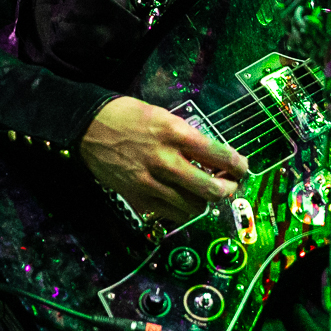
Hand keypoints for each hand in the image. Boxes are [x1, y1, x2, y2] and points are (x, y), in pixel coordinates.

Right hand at [79, 96, 249, 222]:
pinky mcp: (138, 199)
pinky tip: (178, 196)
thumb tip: (213, 158)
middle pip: (213, 189)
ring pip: (194, 207)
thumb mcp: (163, 116)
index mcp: (175, 134)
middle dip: (228, 189)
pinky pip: (171, 214)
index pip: (220, 156)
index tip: (242, 168)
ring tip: (202, 191)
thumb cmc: (128, 116)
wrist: (89, 127)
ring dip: (203, 200)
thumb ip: (188, 138)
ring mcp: (151, 184)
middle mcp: (166, 161)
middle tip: (229, 184)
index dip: (238, 165)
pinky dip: (180, 208)